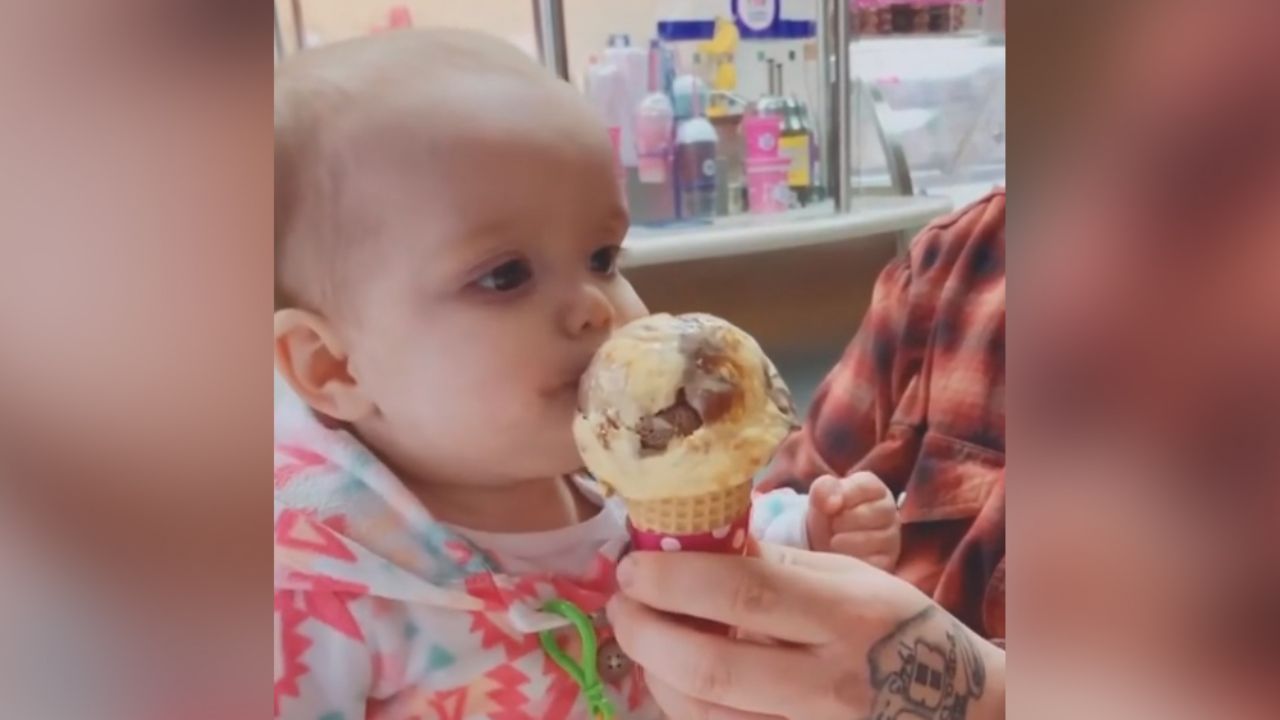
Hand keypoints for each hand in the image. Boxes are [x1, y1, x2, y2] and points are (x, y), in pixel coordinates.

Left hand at [607, 545, 1003, 719]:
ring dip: (656, 673)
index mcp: (845, 615)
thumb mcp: (853, 578)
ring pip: (707, 716)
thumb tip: (700, 543)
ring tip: (642, 637)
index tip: (633, 563)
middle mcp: (828, 682)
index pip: (744, 591)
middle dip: (647, 631)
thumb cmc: (896, 627)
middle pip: (712, 666)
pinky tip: (673, 680)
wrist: (956, 708)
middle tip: (622, 603)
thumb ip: (779, 564)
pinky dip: (685, 708)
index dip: (674, 578)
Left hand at [806, 472, 900, 569]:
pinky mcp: (887, 561)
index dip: (844, 496)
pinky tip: (842, 556)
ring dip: (845, 542)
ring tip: (835, 540)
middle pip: (873, 513)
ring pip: (873, 539)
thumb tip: (831, 503)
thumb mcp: (820, 497)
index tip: (829, 506)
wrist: (825, 544)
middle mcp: (888, 511)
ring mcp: (891, 538)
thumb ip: (823, 489)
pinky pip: (873, 562)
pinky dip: (851, 561)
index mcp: (874, 489)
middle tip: (833, 526)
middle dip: (844, 521)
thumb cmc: (827, 515)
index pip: (866, 486)